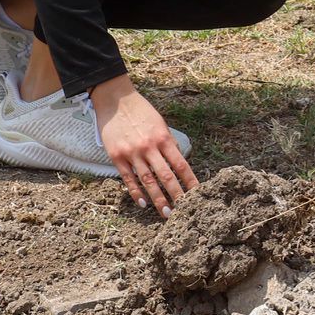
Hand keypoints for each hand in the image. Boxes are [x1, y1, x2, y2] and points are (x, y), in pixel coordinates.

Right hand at [89, 74, 196, 215]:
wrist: (116, 100)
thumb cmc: (141, 112)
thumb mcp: (160, 123)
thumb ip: (168, 142)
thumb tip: (178, 161)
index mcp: (163, 138)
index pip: (180, 164)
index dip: (190, 180)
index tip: (197, 194)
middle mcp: (149, 147)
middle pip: (166, 176)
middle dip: (176, 195)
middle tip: (185, 211)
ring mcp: (133, 153)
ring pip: (148, 180)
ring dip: (158, 199)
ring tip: (167, 213)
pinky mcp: (117, 157)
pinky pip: (129, 178)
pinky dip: (136, 192)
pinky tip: (143, 204)